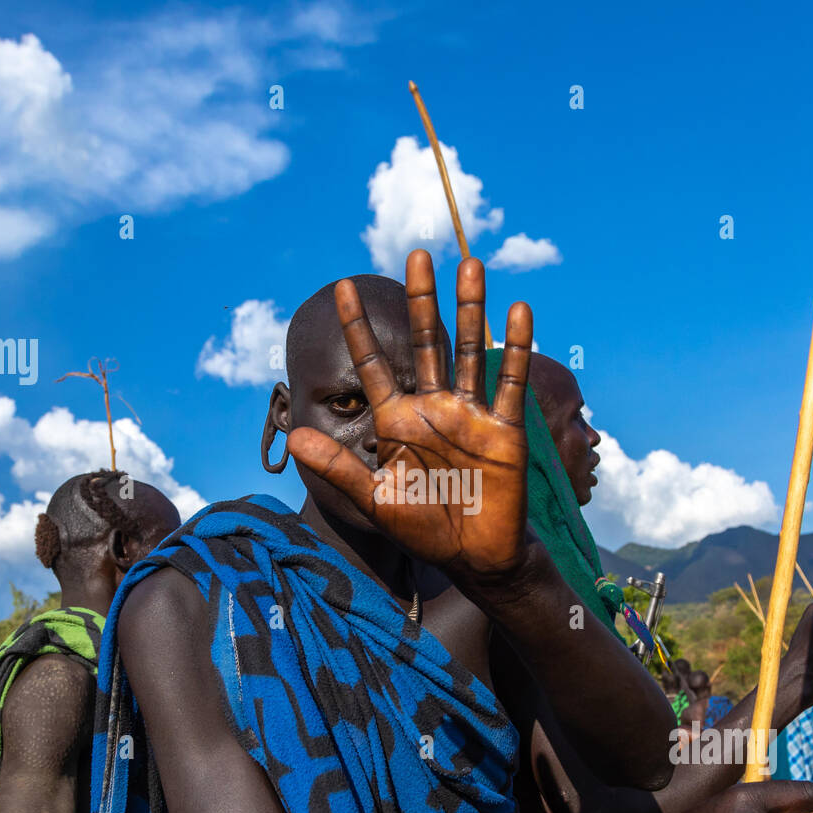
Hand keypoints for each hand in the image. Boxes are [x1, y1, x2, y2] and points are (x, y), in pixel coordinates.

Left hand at [287, 249, 533, 580]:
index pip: (374, 363)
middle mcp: (433, 407)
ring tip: (469, 263)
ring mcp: (470, 414)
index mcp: (398, 420)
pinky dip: (517, 347)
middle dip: (421, 300)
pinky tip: (519, 311)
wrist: (474, 556)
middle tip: (416, 255)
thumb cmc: (423, 529)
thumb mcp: (375, 500)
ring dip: (471, 309)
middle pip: (427, 342)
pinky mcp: (504, 428)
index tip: (343, 287)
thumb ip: (338, 468)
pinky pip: (510, 381)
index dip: (358, 326)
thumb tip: (293, 440)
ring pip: (470, 350)